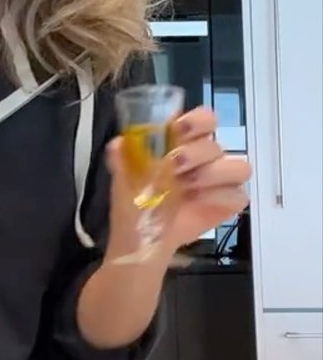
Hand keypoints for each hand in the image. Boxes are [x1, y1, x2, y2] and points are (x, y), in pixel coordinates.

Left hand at [106, 106, 250, 260]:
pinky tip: (199, 203)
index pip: (205, 119)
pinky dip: (221, 198)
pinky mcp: (227, 204)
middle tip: (173, 166)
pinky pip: (239, 196)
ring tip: (188, 187)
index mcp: (183, 142)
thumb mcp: (124, 179)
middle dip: (195, 153)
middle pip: (215, 144)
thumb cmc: (135, 203)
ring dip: (213, 174)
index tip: (179, 129)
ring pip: (238, 167)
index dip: (197, 120)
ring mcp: (220, 181)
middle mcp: (205, 157)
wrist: (140, 241)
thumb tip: (119, 143)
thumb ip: (122, 158)